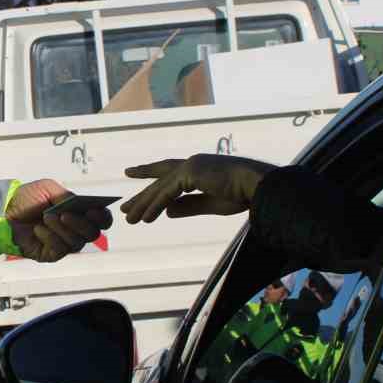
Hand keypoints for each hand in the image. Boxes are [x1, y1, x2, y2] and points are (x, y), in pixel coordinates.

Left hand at [6, 179, 114, 263]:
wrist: (4, 212)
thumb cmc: (27, 199)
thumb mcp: (48, 189)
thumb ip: (66, 196)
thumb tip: (78, 204)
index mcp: (79, 213)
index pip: (102, 220)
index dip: (102, 217)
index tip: (93, 210)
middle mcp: (75, 230)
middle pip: (93, 233)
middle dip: (80, 223)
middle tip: (64, 214)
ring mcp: (64, 243)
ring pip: (76, 242)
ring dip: (61, 229)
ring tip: (46, 217)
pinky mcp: (52, 254)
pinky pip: (59, 249)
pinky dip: (49, 237)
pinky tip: (38, 229)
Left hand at [121, 155, 276, 223]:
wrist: (258, 186)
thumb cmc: (243, 194)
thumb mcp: (211, 204)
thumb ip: (188, 206)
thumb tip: (167, 212)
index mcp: (199, 169)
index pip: (169, 172)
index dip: (150, 174)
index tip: (132, 174)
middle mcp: (192, 164)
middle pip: (160, 179)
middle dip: (142, 194)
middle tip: (124, 206)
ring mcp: (190, 166)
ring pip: (160, 188)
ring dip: (144, 204)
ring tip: (130, 219)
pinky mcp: (190, 173)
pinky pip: (167, 193)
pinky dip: (155, 206)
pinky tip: (145, 218)